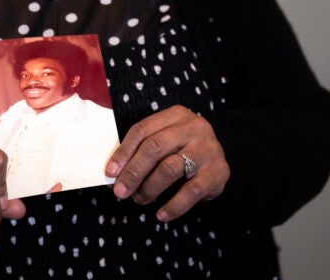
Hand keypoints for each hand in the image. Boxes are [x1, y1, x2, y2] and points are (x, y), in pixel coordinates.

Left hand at [105, 105, 228, 221]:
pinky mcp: (218, 171)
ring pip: (171, 168)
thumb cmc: (182, 148)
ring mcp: (207, 149)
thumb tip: (114, 174)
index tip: (110, 172)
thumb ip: (142, 150)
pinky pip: (191, 191)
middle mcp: (193, 127)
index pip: (142, 131)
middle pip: (155, 147)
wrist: (219, 157)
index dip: (123, 152)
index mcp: (175, 115)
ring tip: (140, 200)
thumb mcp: (164, 139)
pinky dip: (173, 205)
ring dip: (150, 188)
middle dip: (133, 172)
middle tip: (120, 192)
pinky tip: (161, 214)